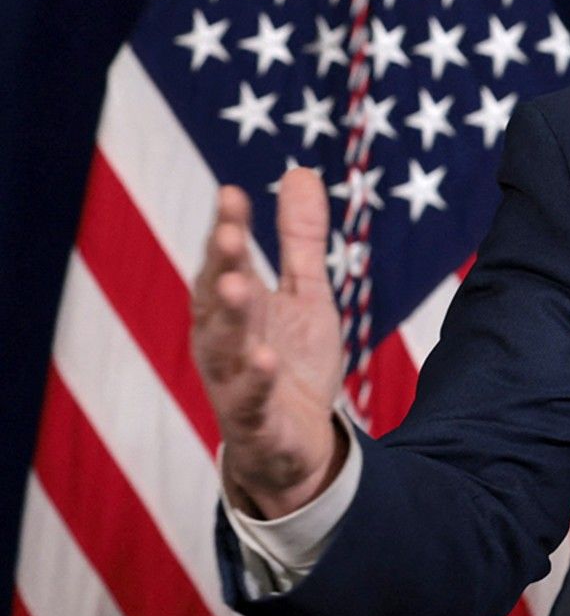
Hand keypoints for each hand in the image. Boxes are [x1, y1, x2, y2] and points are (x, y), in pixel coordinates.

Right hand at [191, 167, 345, 516]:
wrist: (296, 445)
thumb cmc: (291, 362)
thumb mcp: (305, 295)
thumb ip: (300, 239)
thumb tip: (298, 171)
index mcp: (233, 307)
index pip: (227, 262)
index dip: (228, 229)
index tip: (232, 192)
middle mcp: (223, 340)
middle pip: (217, 299)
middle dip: (220, 267)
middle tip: (225, 233)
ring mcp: (233, 382)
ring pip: (223, 348)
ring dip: (231, 319)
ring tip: (241, 288)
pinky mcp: (254, 421)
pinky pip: (250, 402)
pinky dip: (256, 382)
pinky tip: (267, 360)